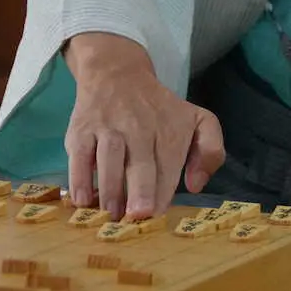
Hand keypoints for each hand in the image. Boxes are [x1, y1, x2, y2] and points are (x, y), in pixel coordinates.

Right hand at [64, 33, 224, 220]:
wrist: (118, 73)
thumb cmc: (161, 110)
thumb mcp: (199, 119)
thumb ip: (211, 150)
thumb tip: (195, 185)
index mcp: (170, 132)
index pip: (168, 166)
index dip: (163, 192)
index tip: (158, 216)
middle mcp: (139, 129)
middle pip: (140, 161)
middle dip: (140, 188)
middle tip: (138, 215)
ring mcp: (108, 129)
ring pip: (109, 158)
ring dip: (110, 188)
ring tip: (111, 215)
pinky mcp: (81, 130)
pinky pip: (78, 155)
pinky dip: (79, 177)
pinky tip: (81, 200)